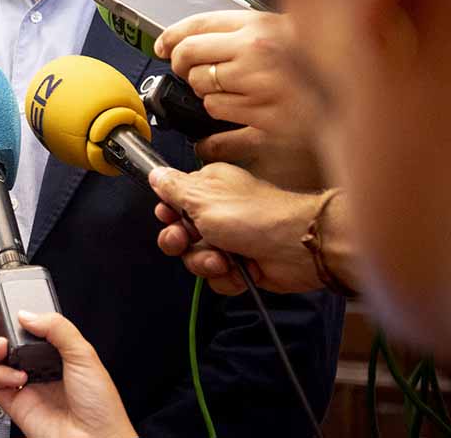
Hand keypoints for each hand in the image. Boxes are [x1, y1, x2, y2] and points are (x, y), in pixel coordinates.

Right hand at [0, 310, 135, 437]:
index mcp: (58, 355)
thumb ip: (57, 328)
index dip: (15, 319)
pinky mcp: (16, 405)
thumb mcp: (85, 355)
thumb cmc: (101, 406)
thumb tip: (27, 314)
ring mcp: (26, 387)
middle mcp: (39, 370)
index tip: (4, 306)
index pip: (30, 331)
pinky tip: (16, 376)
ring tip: (2, 345)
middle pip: (6, 345)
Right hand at [149, 163, 321, 294]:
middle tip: (185, 240)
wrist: (295, 248)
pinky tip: (238, 270)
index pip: (174, 200)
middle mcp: (218, 212)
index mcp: (209, 187)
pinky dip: (225, 277)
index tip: (168, 217)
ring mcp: (230, 240)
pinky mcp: (242, 265)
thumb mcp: (201, 197)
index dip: (167, 213)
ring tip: (221, 259)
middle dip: (180, 241)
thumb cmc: (252, 215)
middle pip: (181, 232)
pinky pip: (217, 277)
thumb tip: (155, 173)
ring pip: (196, 258)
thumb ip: (173, 187)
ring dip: (204, 262)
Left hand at [155, 11, 318, 149]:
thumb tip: (194, 36)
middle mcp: (257, 56)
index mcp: (261, 26)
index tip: (164, 46)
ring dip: (211, 102)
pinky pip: (217, 137)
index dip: (171, 38)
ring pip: (205, 98)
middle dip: (188, 70)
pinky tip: (220, 138)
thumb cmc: (327, 66)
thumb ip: (248, 31)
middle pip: (190, 61)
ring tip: (237, 101)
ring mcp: (262, 94)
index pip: (195, 26)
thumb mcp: (290, 32)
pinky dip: (211, 141)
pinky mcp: (267, 131)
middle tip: (197, 75)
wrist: (370, 100)